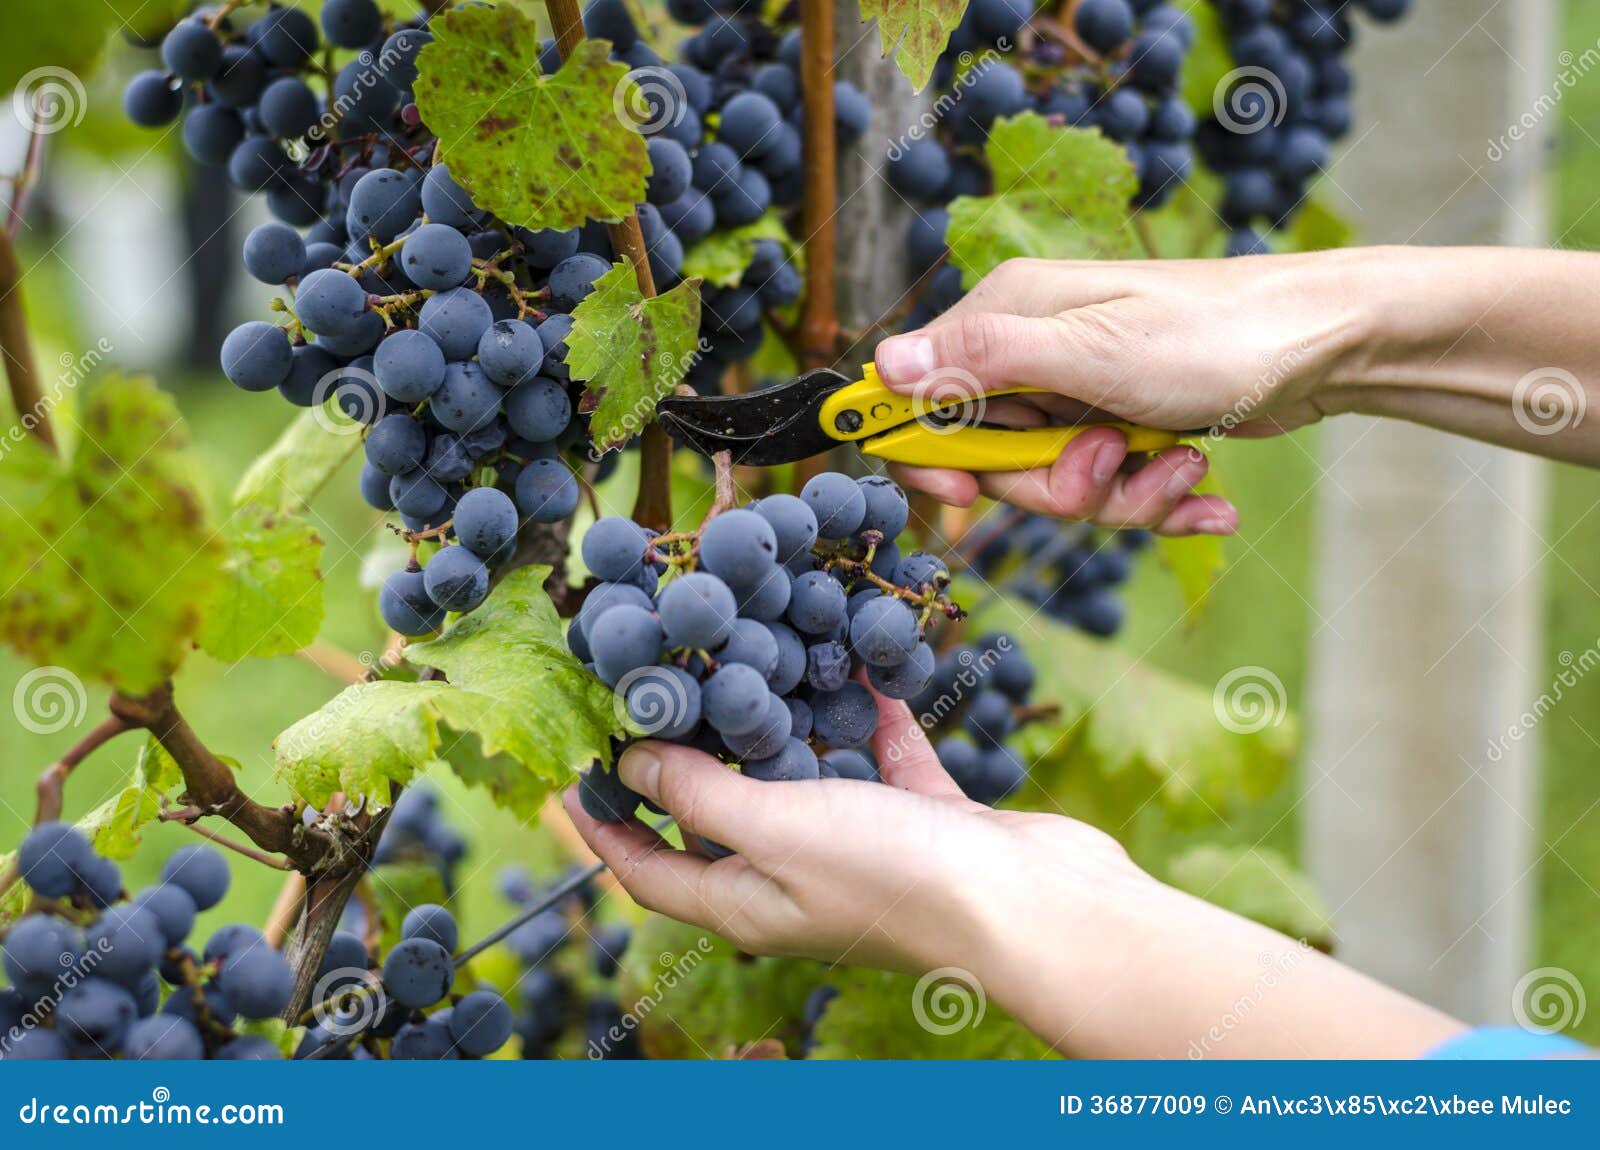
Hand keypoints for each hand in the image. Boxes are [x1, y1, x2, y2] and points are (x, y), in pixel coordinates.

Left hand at [564, 680, 1145, 977]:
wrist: (1033, 905)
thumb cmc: (892, 877)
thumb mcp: (774, 830)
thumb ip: (699, 794)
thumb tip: (630, 762)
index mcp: (748, 900)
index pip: (649, 871)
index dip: (603, 828)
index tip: (573, 771)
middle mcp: (800, 880)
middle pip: (724, 817)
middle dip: (692, 755)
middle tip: (664, 686)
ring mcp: (867, 849)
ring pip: (809, 777)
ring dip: (785, 723)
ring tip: (754, 654)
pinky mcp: (927, 819)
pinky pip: (886, 756)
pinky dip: (871, 714)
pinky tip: (863, 661)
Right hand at [872, 252, 1373, 533]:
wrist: (1327, 346)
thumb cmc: (1214, 337)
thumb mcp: (1090, 354)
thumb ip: (982, 361)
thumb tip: (882, 365)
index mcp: (1009, 318)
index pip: (916, 395)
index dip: (927, 453)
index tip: (964, 490)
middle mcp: (1035, 353)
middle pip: (992, 461)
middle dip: (1056, 485)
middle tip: (1111, 460)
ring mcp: (1081, 393)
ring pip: (1057, 485)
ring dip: (1122, 495)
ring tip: (1180, 464)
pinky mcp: (1125, 426)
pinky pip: (1111, 490)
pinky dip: (1158, 500)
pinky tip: (1205, 492)